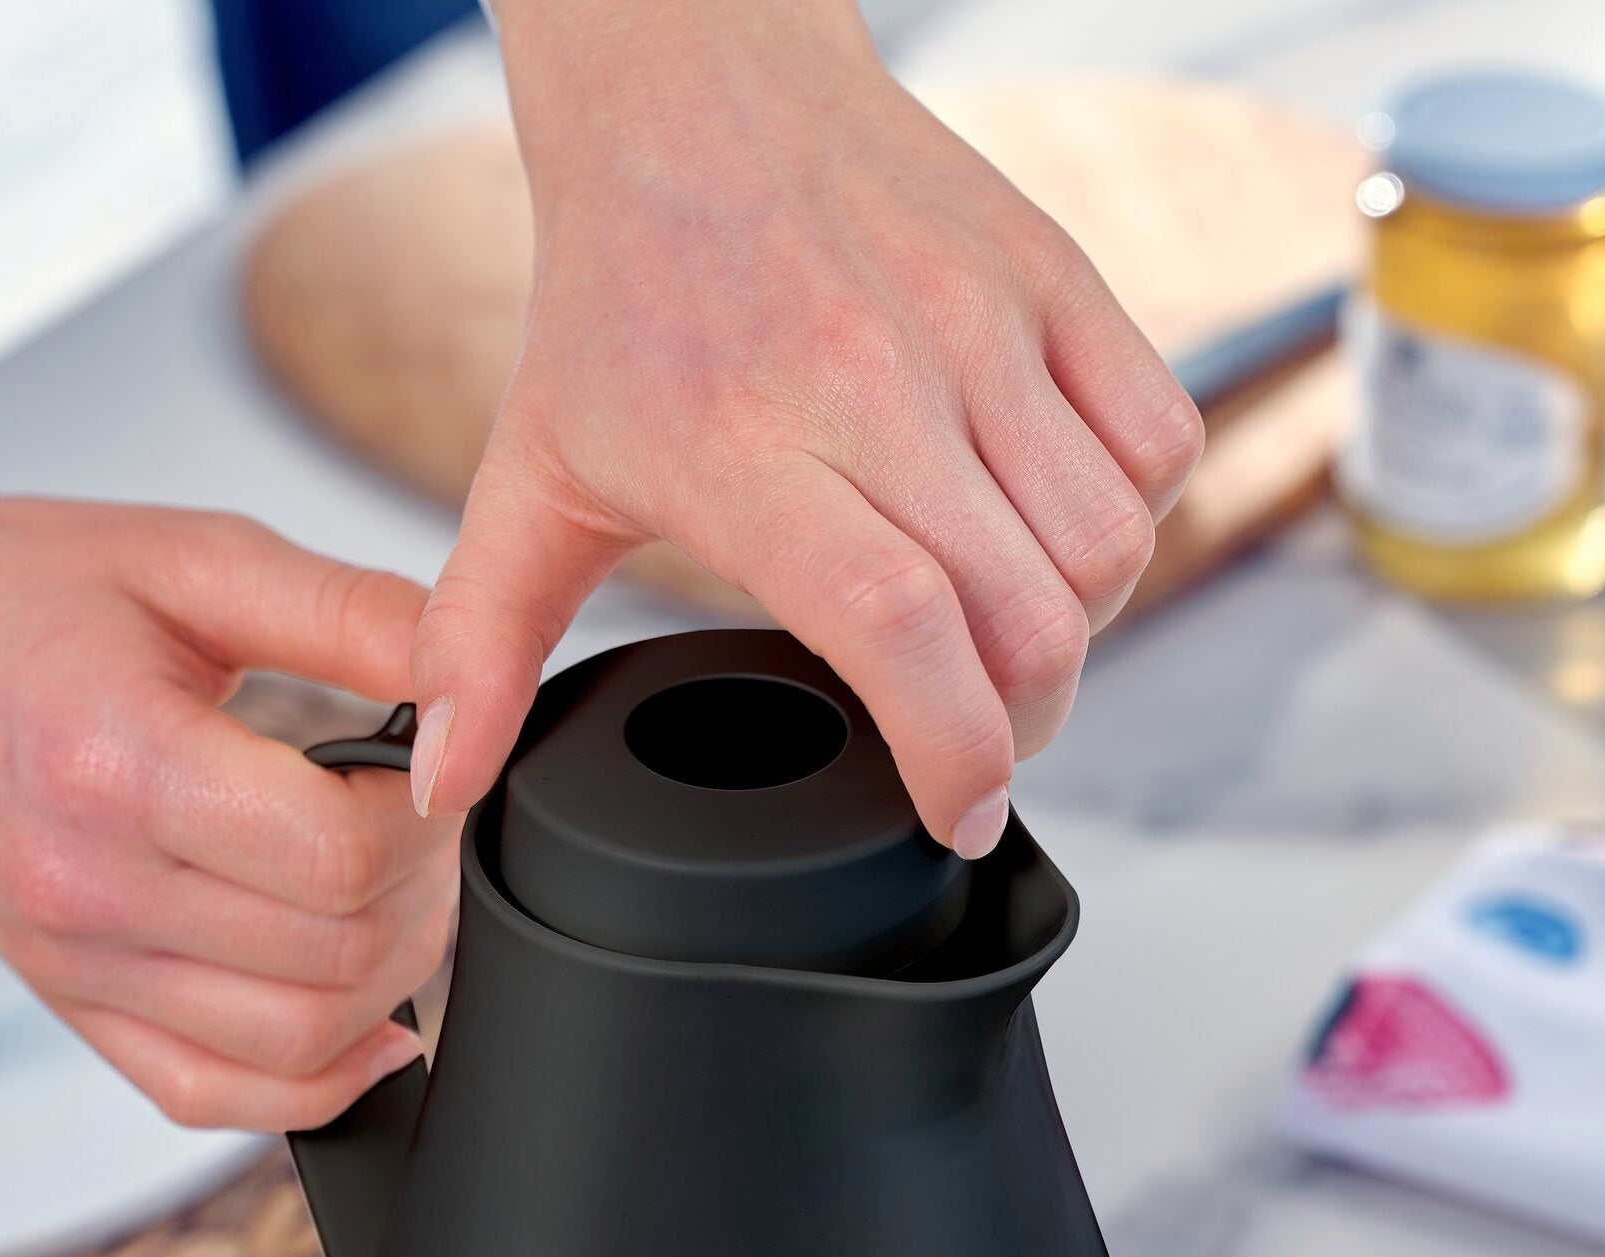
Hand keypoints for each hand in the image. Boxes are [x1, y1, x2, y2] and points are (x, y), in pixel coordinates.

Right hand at [0, 420, 456, 1130]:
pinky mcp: (71, 1001)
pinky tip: (366, 1024)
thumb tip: (479, 667)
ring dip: (391, 979)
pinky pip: (211, 1096)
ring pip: (296, 1042)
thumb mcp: (195, 559)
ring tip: (392, 889)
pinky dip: (312, 1081)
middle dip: (426, 887)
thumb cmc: (12, 590)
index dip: (431, 812)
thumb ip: (351, 613)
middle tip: (424, 813)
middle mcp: (87, 889)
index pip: (340, 857)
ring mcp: (74, 963)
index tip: (434, 759)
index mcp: (119, 766)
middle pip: (337, 956)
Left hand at [410, 0, 1200, 853]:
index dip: (952, 746)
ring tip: (1009, 637)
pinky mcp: (1056, 276)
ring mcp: (982, 324)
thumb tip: (443, 782)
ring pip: (1109, 543)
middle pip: (1028, 612)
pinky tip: (1050, 527)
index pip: (896, 621)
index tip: (955, 816)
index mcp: (745, 444)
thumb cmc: (621, 293)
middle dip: (1021, 718)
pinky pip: (1160, 442)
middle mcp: (879, 383)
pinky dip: (1133, 516)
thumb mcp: (531, 472)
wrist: (699, 91)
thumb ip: (483, 640)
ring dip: (1080, 625)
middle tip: (974, 735)